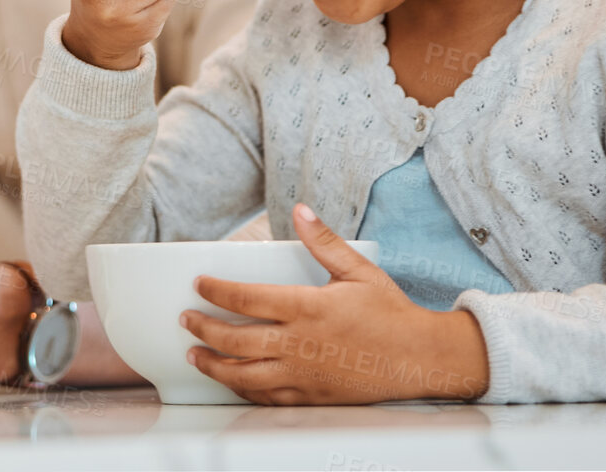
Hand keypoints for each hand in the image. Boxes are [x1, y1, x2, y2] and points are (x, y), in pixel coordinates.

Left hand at [180, 203, 490, 404]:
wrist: (419, 359)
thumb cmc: (390, 313)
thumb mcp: (359, 270)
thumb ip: (324, 241)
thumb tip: (301, 209)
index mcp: (307, 308)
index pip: (246, 299)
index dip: (216, 291)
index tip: (198, 284)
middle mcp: (299, 343)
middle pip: (235, 339)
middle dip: (203, 328)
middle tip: (185, 319)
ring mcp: (303, 373)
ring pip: (244, 374)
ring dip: (214, 364)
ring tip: (195, 354)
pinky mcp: (311, 395)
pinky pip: (267, 397)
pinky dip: (243, 389)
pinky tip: (232, 381)